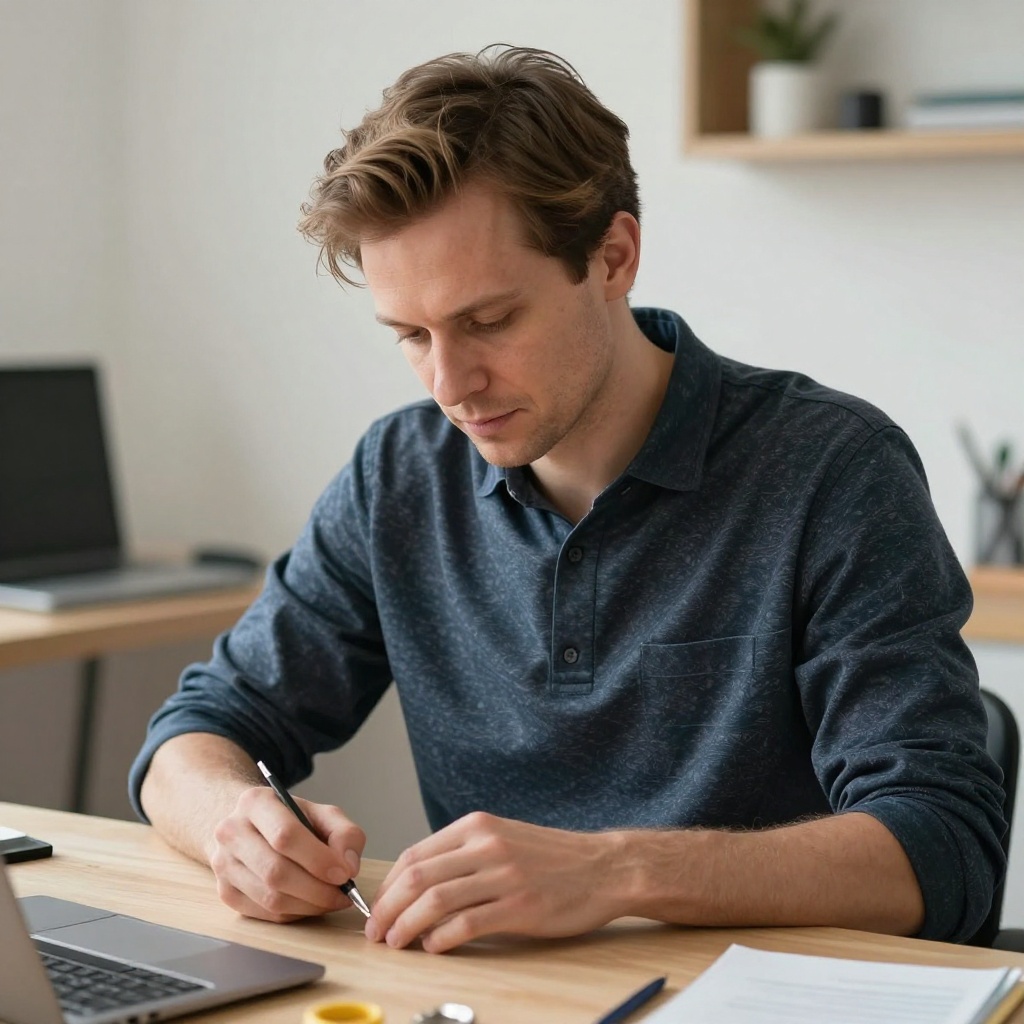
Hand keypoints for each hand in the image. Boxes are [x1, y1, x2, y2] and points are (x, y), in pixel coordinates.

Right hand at [208, 785, 365, 922]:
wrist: (250, 826)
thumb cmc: (290, 819)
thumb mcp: (321, 813)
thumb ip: (344, 833)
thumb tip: (349, 866)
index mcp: (255, 803)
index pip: (285, 835)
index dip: (318, 859)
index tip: (344, 874)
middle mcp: (231, 832)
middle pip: (276, 871)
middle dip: (317, 889)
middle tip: (342, 894)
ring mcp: (223, 864)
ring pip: (270, 898)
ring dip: (308, 905)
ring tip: (330, 899)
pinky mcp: (225, 891)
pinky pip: (264, 913)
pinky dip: (293, 913)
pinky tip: (309, 903)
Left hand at [365, 811, 624, 952]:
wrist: (604, 867)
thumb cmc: (552, 858)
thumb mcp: (503, 838)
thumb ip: (464, 854)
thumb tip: (417, 884)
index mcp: (477, 827)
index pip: (414, 855)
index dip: (387, 886)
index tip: (377, 908)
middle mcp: (486, 845)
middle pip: (416, 877)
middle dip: (387, 908)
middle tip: (376, 932)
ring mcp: (503, 875)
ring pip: (434, 901)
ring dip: (405, 927)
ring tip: (396, 943)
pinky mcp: (520, 906)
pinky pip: (466, 924)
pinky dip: (440, 939)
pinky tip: (434, 947)